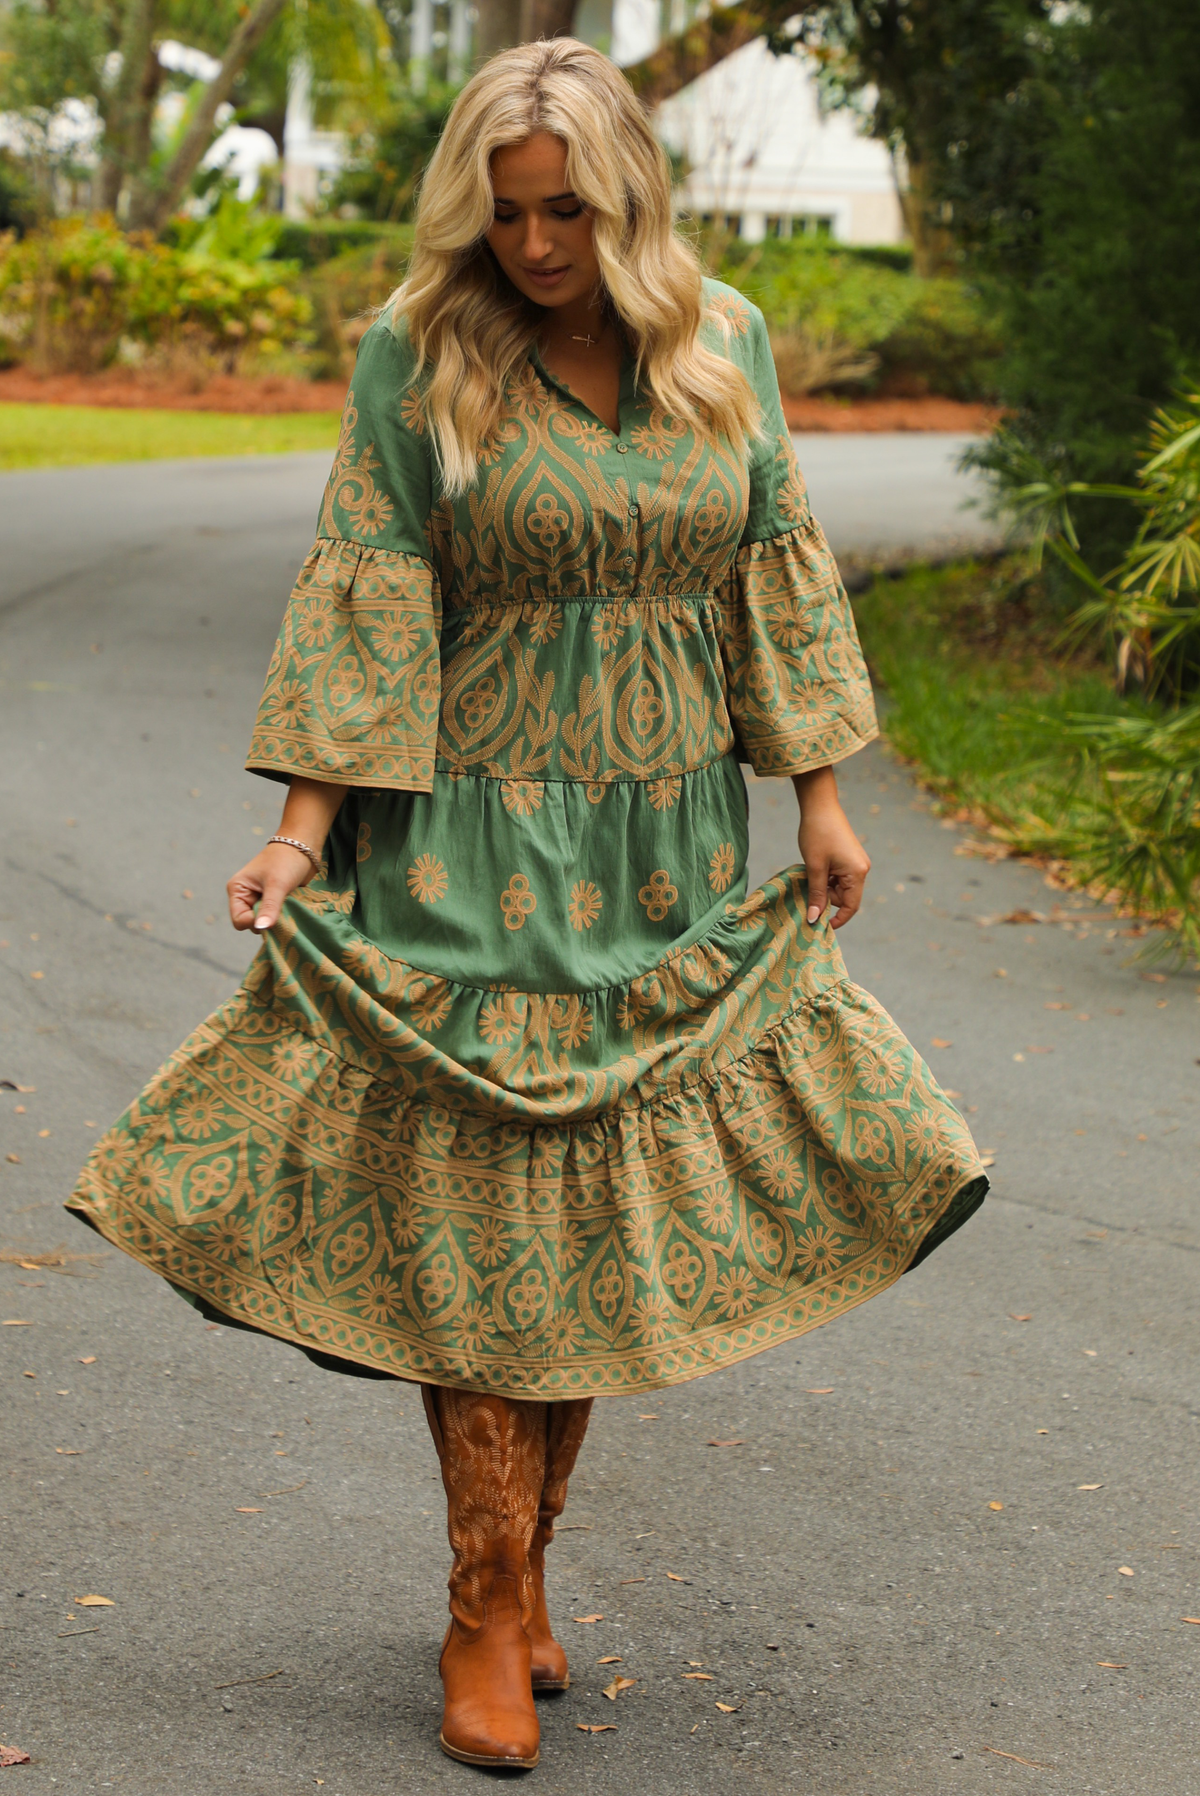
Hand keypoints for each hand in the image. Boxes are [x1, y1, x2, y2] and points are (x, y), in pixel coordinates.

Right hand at [226, 842, 314, 932]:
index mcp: (238, 890)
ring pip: (266, 922)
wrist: (304, 847)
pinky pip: (276, 918)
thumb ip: (269, 907)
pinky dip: (284, 916)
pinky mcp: (274, 902)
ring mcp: (260, 900)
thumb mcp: (277, 884)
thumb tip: (261, 928)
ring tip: (289, 906)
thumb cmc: (286, 860)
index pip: (239, 920)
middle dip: (268, 922)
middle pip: (253, 924)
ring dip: (278, 919)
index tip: (272, 916)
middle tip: (283, 910)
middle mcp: (246, 897)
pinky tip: (293, 908)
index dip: (254, 922)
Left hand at [794, 767, 870, 929]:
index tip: (819, 926)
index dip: (837, 919)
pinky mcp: (849, 857)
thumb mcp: (814, 867)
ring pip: (839, 887)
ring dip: (824, 886)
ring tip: (809, 874)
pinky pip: (838, 876)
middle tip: (807, 889)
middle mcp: (861, 869)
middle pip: (844, 897)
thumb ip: (816, 894)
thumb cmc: (817, 835)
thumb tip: (814, 919)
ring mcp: (856, 863)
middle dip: (825, 898)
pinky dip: (826, 877)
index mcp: (857, 873)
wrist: (820, 806)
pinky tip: (815, 868)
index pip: (851, 906)